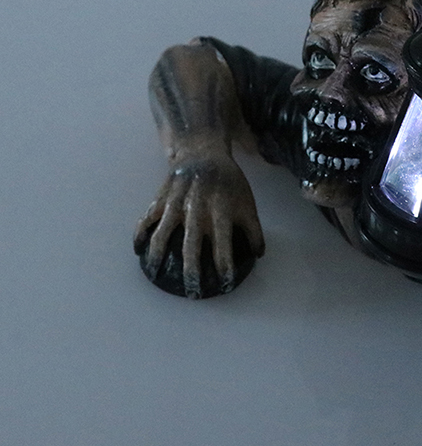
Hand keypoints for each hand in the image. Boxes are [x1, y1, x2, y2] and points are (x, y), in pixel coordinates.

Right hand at [133, 154, 264, 298]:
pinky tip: (138, 251)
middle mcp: (196, 211)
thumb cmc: (228, 181)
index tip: (225, 284)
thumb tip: (259, 254)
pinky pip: (146, 220)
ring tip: (157, 275)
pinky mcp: (161, 200)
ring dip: (158, 258)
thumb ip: (253, 229)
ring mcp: (175, 205)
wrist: (203, 153)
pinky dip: (139, 236)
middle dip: (192, 272)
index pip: (223, 247)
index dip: (224, 268)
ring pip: (162, 236)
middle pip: (190, 248)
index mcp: (220, 212)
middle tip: (193, 292)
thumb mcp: (246, 203)